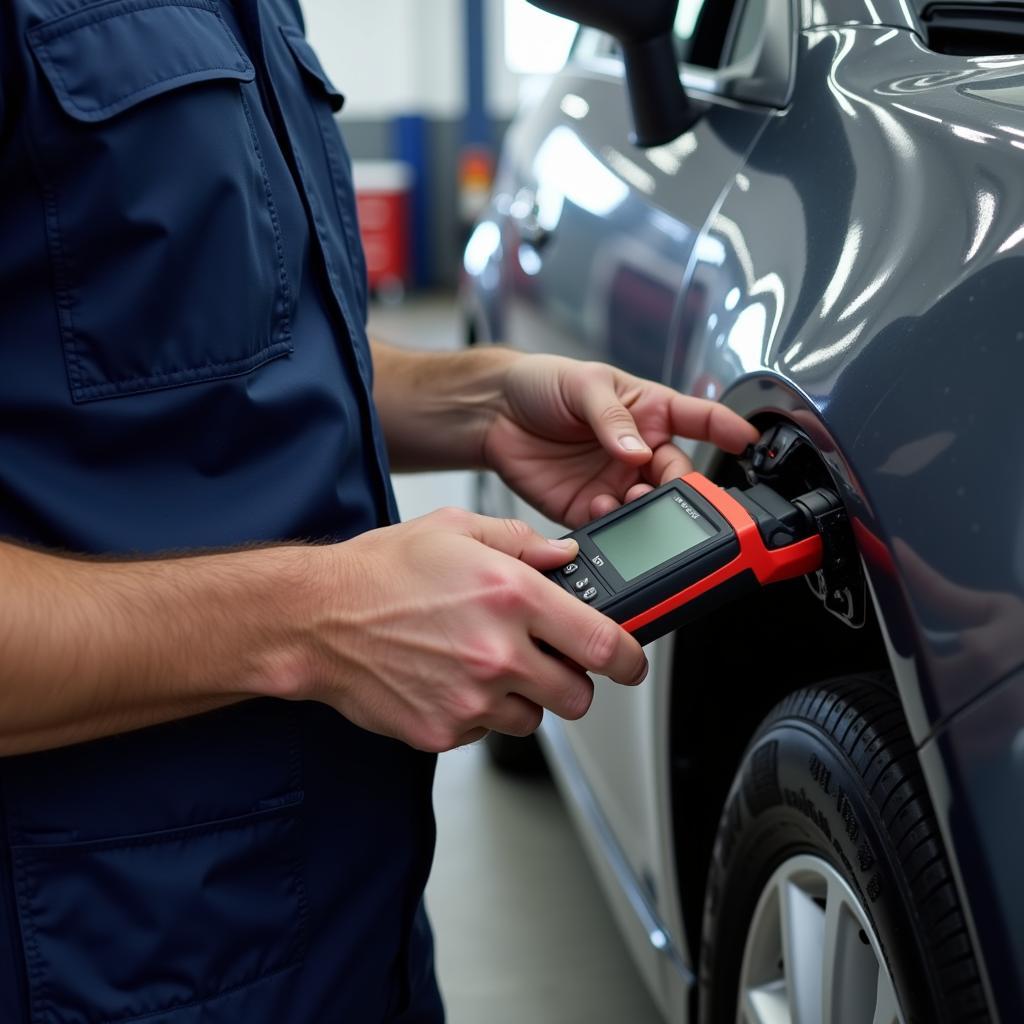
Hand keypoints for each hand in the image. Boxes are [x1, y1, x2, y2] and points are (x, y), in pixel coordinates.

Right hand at [303, 508, 647, 751]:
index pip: (603, 643)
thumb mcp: (454, 530)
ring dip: (521, 698)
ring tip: (482, 665)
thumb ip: (520, 541)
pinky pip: (486, 732)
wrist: (317, 618)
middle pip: (577, 695)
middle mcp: (498, 651)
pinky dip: (478, 713)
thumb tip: (563, 557)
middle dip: (570, 681)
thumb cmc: (380, 572)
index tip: (631, 662)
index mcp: (512, 595)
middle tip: (546, 661)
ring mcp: (471, 698)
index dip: (629, 659)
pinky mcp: (443, 730)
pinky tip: (449, 679)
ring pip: (533, 718)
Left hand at [483, 355, 758, 526]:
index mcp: (649, 411)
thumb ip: (613, 418)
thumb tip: (637, 450)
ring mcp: (616, 482)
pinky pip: (611, 526)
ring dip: (647, 511)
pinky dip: (611, 526)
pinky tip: (599, 509)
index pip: (700, 419)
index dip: (728, 430)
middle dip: (680, 488)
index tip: (748, 442)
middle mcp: (640, 450)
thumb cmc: (541, 384)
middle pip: (680, 476)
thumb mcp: (583, 384)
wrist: (493, 412)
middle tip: (666, 488)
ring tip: (630, 499)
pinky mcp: (587, 507)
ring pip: (650, 507)